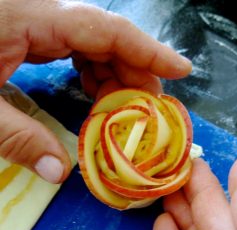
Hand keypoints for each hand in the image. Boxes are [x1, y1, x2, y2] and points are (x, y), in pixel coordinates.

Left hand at [0, 0, 190, 182]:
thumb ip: (19, 138)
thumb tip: (61, 173)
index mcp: (32, 17)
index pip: (107, 30)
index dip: (150, 50)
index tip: (183, 70)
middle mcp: (43, 14)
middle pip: (108, 40)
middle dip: (135, 74)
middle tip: (150, 111)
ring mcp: (38, 24)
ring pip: (95, 47)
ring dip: (115, 79)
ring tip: (125, 112)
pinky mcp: (33, 35)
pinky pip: (78, 52)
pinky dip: (94, 77)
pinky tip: (98, 98)